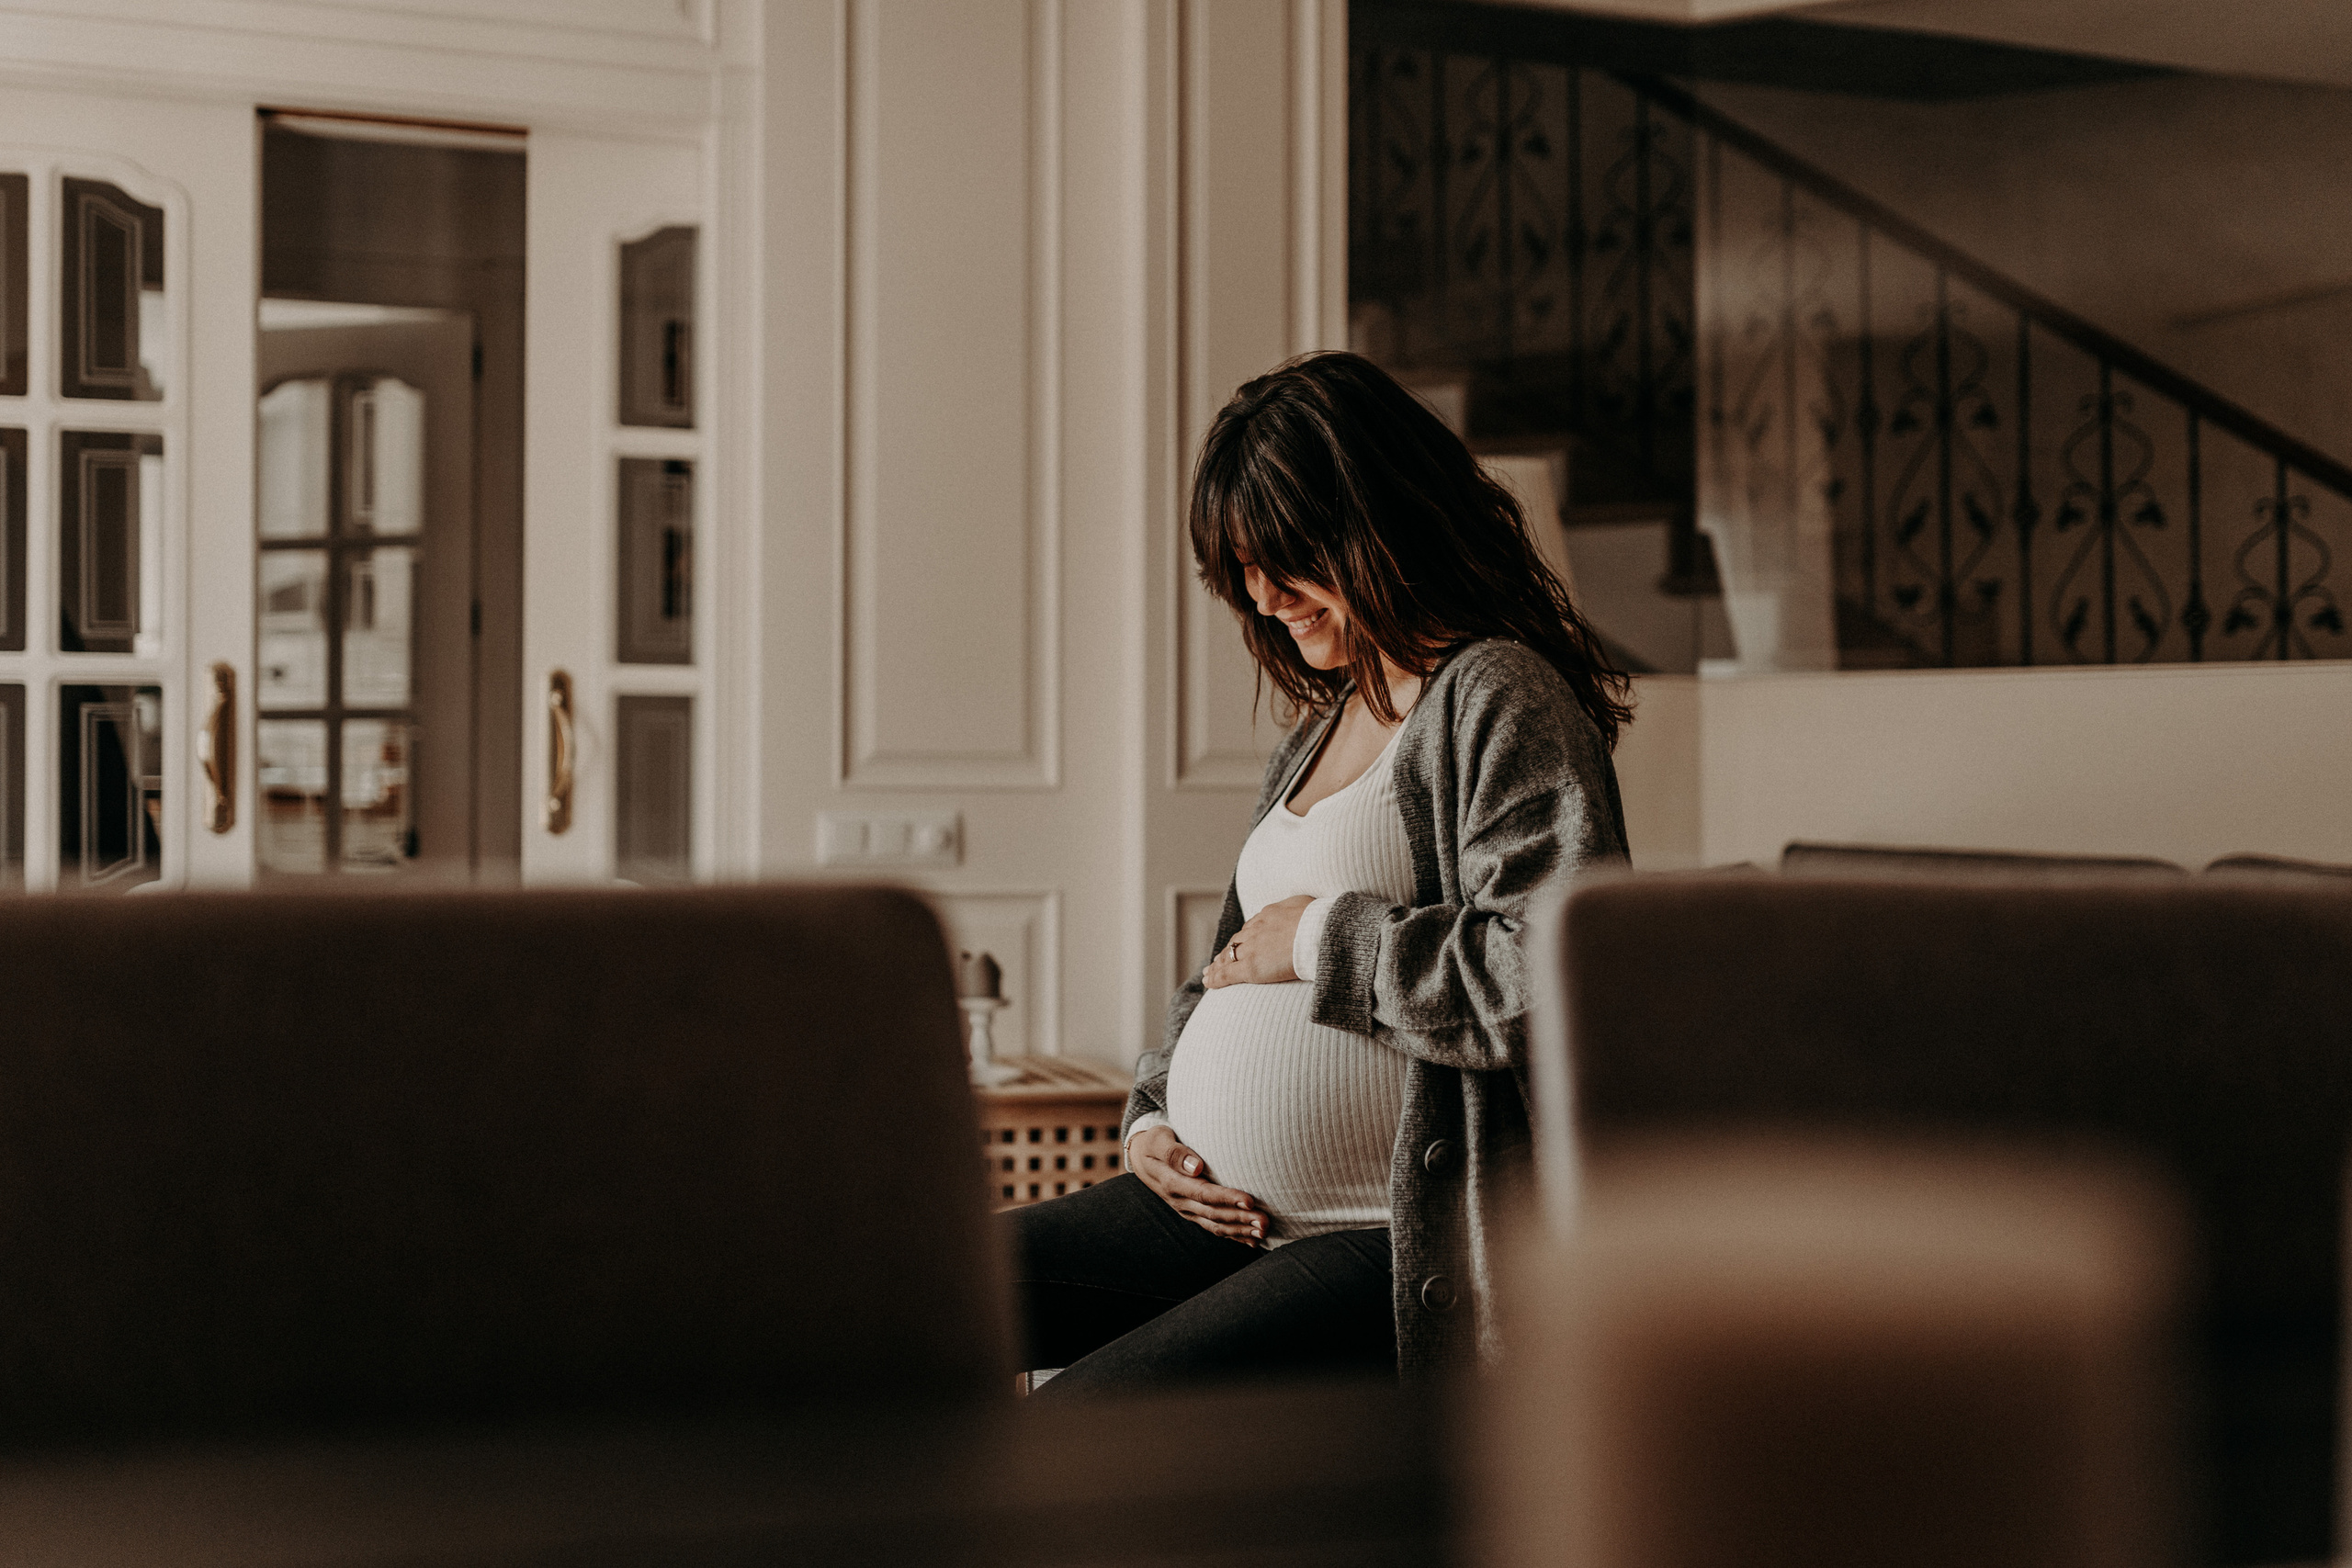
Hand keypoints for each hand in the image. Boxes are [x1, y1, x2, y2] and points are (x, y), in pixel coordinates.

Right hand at [1129, 1125, 1265, 1244]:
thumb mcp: (1158, 1140)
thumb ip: (1175, 1152)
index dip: (1227, 1198)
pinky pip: (1213, 1228)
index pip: (1204, 1193)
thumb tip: (1196, 1166)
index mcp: (1172, 1183)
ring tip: (1263, 1232)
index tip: (1249, 1200)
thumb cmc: (1154, 1142)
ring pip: (1216, 1225)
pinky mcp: (1192, 1212)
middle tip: (1265, 1222)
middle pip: (1214, 1214)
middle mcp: (1180, 1201)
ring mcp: (1186, 1210)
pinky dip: (1233, 1236)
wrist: (1140, 1156)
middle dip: (1240, 1219)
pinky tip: (1251, 1241)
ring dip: (1240, 1230)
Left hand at [1203, 895, 1313, 988]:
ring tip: (1209, 973)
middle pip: (1236, 942)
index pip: (1251, 928)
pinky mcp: (1250, 967)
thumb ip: (1299, 909)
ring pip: (1227, 957)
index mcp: (1269, 915)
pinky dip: (1216, 978)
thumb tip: (1301, 910)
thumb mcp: (1307, 906)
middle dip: (1227, 951)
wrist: (1317, 933)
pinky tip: (1208, 983)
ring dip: (1217, 965)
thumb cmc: (1320, 921)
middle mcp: (1256, 930)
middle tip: (1218, 959)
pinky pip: (1227, 974)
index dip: (1243, 938)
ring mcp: (1251, 948)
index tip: (1240, 943)